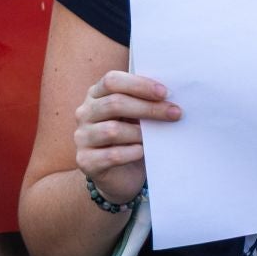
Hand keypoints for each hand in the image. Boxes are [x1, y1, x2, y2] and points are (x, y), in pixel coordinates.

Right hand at [74, 69, 179, 207]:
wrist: (120, 174)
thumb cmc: (131, 137)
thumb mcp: (136, 115)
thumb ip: (144, 102)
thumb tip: (168, 98)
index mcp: (96, 94)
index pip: (112, 81)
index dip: (139, 85)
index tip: (164, 93)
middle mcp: (85, 113)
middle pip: (114, 103)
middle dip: (148, 108)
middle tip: (174, 113)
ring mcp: (82, 137)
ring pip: (112, 130)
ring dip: (140, 133)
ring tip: (157, 137)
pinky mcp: (85, 161)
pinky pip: (112, 155)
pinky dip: (132, 153)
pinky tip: (142, 152)